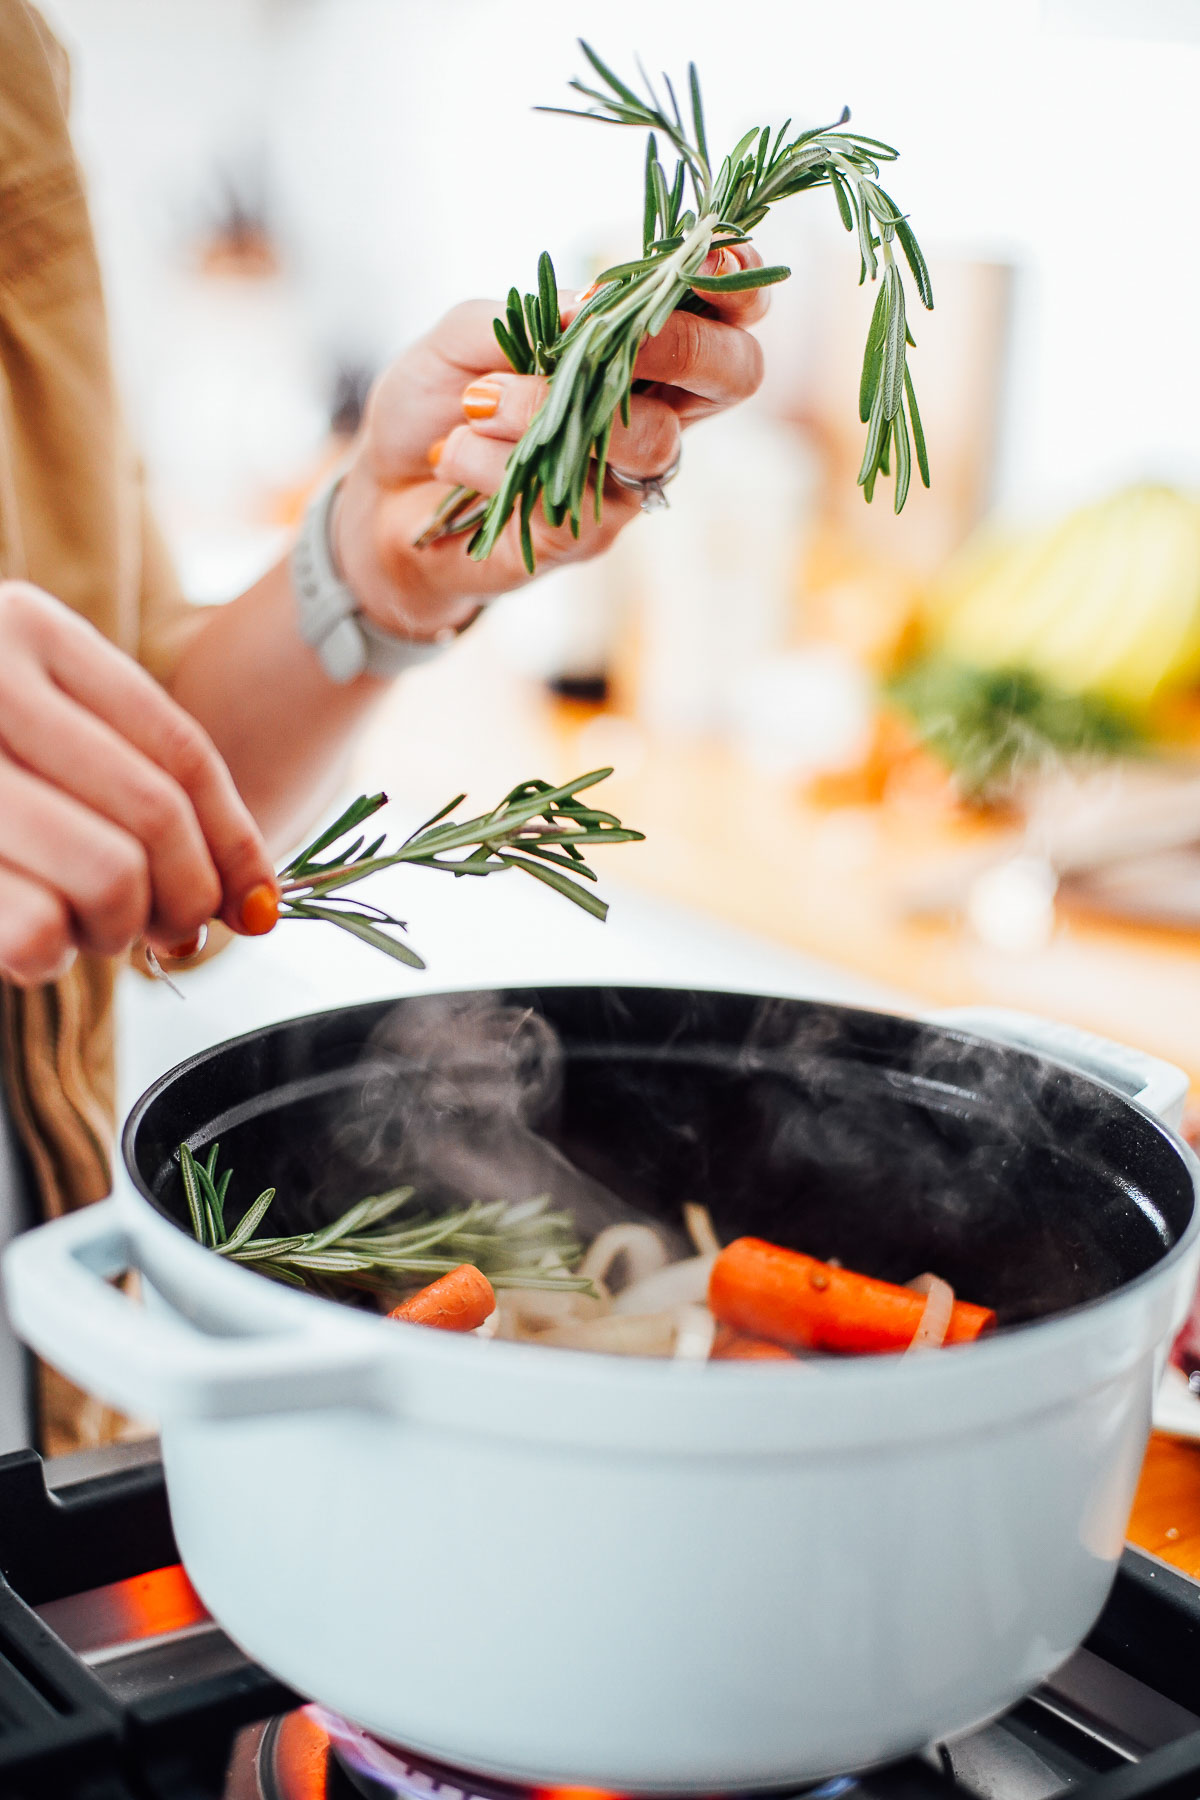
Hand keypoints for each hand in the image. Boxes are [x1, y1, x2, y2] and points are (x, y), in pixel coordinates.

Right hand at [0, 583, 276, 985]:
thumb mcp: (26, 719)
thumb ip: (124, 776)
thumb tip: (244, 896)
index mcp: (28, 631)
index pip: (179, 753)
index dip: (235, 840)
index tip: (257, 903)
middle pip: (155, 821)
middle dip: (184, 898)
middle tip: (165, 930)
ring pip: (110, 878)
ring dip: (117, 930)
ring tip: (86, 929)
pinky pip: (39, 930)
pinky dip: (51, 956)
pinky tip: (28, 941)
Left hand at [333, 244, 768, 640]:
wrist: (384, 498)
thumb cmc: (437, 407)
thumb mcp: (466, 335)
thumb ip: (532, 312)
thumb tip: (589, 307)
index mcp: (638, 357)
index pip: (724, 319)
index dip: (737, 287)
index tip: (710, 260)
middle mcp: (650, 419)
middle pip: (734, 378)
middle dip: (682, 342)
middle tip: (599, 328)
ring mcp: (623, 484)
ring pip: (649, 441)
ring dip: (550, 405)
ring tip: (476, 402)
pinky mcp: (582, 538)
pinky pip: (569, 494)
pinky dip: (495, 461)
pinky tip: (452, 454)